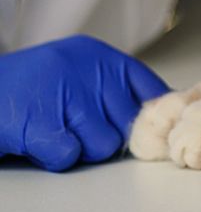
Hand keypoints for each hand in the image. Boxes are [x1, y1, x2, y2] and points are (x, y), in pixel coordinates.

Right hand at [0, 35, 169, 171]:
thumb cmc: (27, 88)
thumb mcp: (75, 73)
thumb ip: (115, 90)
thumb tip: (162, 111)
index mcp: (98, 55)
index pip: (151, 89)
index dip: (153, 115)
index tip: (149, 129)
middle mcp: (85, 69)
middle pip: (129, 124)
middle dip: (107, 135)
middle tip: (76, 127)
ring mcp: (63, 94)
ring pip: (103, 144)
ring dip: (80, 147)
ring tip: (52, 130)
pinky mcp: (38, 122)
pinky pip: (70, 155)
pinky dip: (55, 156)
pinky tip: (38, 140)